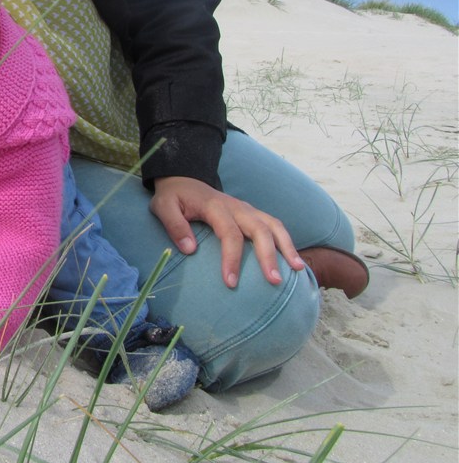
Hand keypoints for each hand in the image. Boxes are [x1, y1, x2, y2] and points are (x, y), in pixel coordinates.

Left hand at [150, 176, 304, 288]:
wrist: (182, 179)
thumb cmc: (173, 197)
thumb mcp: (163, 207)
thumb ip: (174, 226)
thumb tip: (190, 249)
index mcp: (215, 206)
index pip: (229, 234)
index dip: (232, 259)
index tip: (231, 283)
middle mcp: (237, 207)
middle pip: (260, 229)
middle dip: (269, 256)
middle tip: (274, 281)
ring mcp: (247, 209)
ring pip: (274, 225)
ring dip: (287, 246)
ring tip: (299, 269)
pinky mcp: (251, 214)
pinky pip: (274, 226)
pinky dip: (286, 241)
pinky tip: (294, 260)